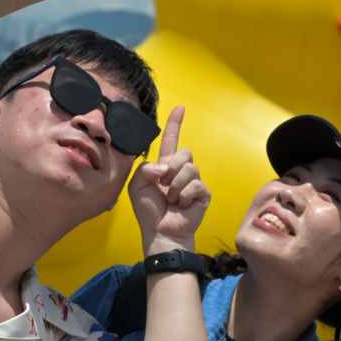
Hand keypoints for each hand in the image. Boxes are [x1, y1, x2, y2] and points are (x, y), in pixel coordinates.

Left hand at [127, 106, 210, 256]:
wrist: (160, 232)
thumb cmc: (149, 211)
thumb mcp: (136, 186)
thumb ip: (145, 169)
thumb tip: (165, 167)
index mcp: (165, 166)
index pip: (171, 140)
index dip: (175, 124)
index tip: (180, 108)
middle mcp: (181, 171)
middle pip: (184, 152)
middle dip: (172, 168)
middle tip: (164, 187)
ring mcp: (194, 182)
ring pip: (189, 168)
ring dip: (176, 186)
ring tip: (172, 200)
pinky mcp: (203, 193)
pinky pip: (195, 185)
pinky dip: (184, 196)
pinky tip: (181, 206)